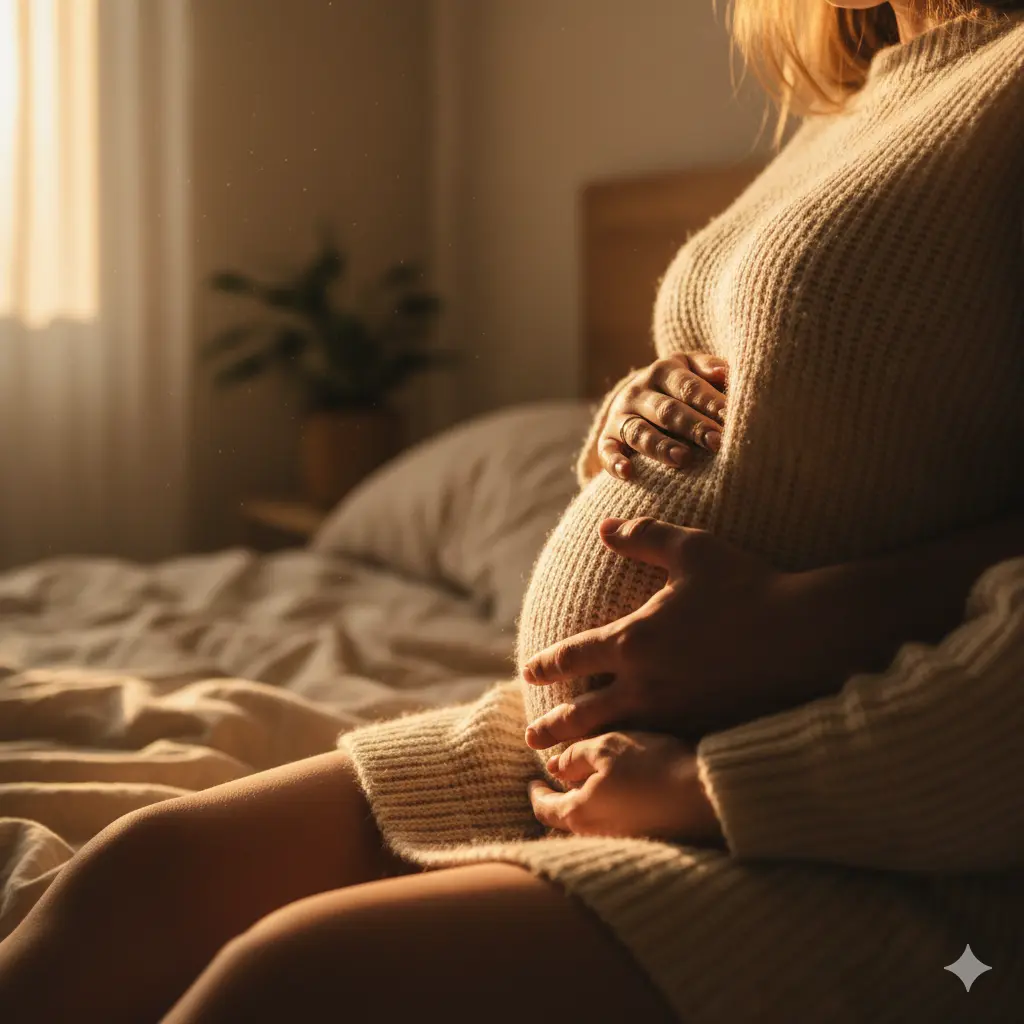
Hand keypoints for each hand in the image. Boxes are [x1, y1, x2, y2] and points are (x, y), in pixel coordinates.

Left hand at [523, 516, 799, 746]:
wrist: (809, 636)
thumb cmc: (749, 586)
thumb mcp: (692, 550)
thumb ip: (644, 536)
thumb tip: (606, 528)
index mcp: (633, 640)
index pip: (574, 657)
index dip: (547, 665)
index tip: (529, 672)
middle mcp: (645, 684)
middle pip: (583, 713)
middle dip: (554, 728)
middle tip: (532, 741)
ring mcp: (675, 714)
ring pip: (616, 739)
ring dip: (587, 750)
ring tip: (567, 764)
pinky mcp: (704, 732)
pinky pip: (657, 748)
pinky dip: (634, 756)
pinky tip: (630, 761)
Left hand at [528, 730, 723, 843]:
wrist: (703, 796)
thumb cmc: (652, 766)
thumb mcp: (606, 747)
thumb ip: (575, 757)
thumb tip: (554, 766)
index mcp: (579, 814)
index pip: (544, 808)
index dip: (536, 793)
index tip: (533, 783)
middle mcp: (596, 836)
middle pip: (566, 821)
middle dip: (558, 803)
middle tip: (556, 786)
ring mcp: (621, 841)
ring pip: (591, 826)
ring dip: (584, 807)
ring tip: (586, 788)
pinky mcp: (645, 840)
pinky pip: (615, 828)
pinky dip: (608, 813)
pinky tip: (619, 797)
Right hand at [600, 352, 728, 479]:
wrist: (638, 394)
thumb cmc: (680, 385)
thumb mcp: (692, 368)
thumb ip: (709, 367)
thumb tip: (725, 372)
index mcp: (663, 371)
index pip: (688, 387)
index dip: (710, 403)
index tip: (731, 418)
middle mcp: (638, 392)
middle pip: (666, 410)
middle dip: (692, 426)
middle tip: (716, 442)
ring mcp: (620, 416)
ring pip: (639, 432)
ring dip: (660, 446)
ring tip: (684, 459)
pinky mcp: (607, 439)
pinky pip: (607, 451)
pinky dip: (614, 462)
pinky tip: (627, 472)